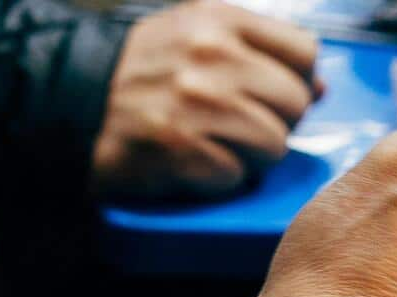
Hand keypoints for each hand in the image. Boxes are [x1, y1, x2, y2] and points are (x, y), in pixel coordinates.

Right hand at [92, 0, 320, 198]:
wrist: (74, 105)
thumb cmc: (147, 74)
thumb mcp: (198, 39)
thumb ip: (262, 54)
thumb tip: (321, 86)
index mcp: (218, 19)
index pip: (304, 51)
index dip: (296, 79)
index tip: (271, 90)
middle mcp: (209, 55)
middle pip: (296, 102)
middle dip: (277, 121)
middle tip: (239, 123)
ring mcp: (196, 102)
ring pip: (276, 145)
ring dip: (252, 155)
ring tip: (216, 142)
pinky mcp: (181, 148)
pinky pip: (239, 175)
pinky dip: (221, 177)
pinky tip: (193, 160)